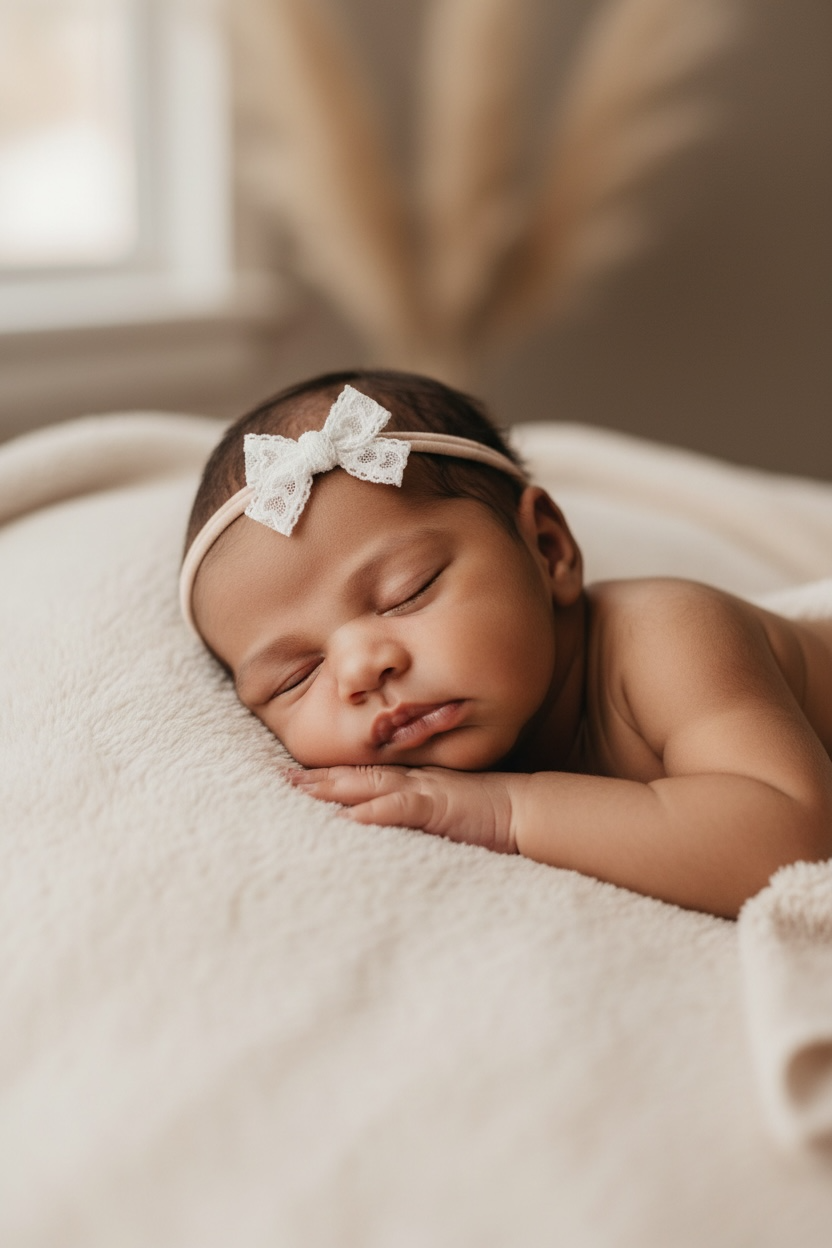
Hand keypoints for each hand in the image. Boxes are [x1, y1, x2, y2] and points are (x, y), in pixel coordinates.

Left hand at [289, 765, 520, 854]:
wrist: (525, 810)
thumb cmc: (488, 815)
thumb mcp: (445, 814)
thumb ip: (417, 816)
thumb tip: (382, 827)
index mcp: (413, 783)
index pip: (365, 778)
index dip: (330, 777)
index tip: (297, 778)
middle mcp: (413, 781)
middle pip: (357, 777)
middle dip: (319, 779)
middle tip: (282, 779)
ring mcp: (425, 791)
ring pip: (371, 785)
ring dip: (335, 787)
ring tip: (301, 790)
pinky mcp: (439, 807)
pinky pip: (402, 808)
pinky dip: (376, 811)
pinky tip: (351, 817)